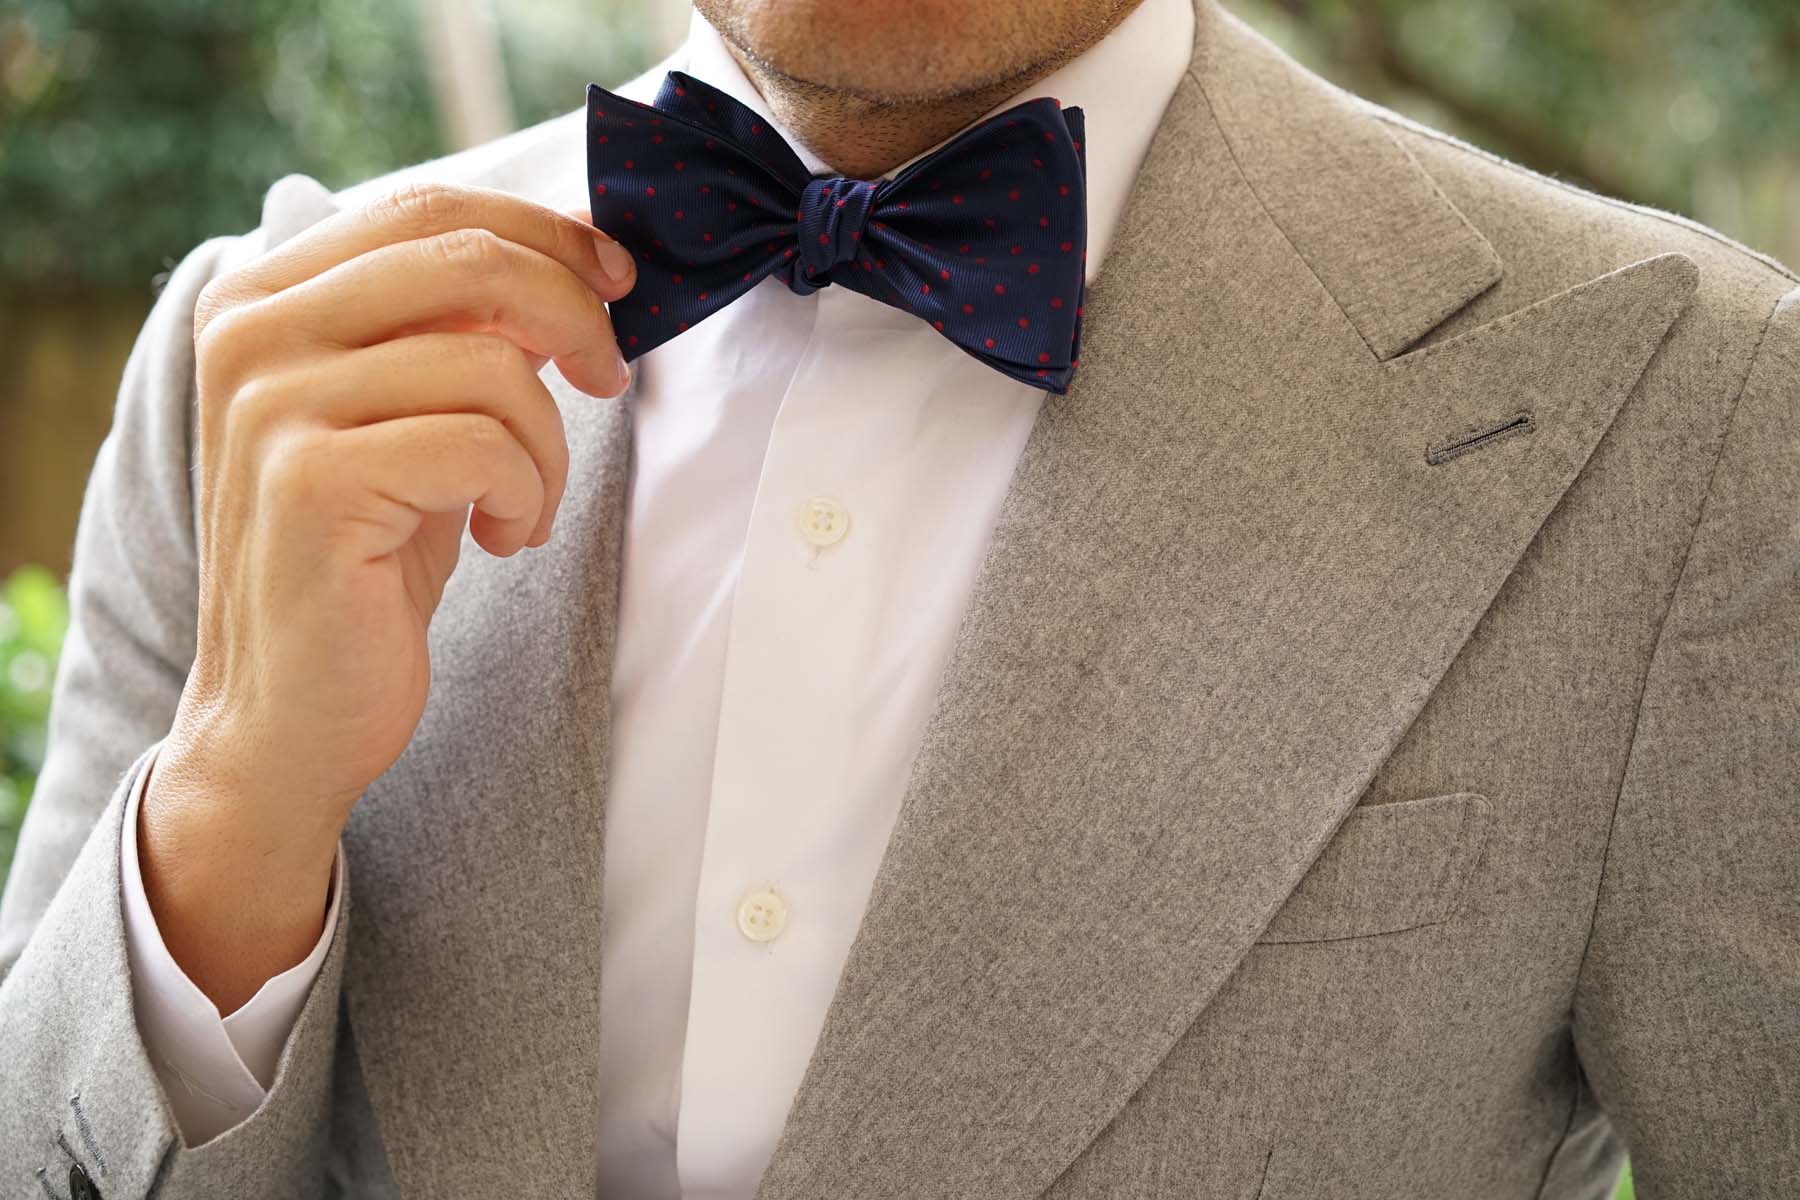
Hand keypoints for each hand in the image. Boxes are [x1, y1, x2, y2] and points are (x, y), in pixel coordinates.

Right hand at [138, 183, 633, 1009]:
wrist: (291, 712)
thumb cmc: (368, 562)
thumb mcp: (410, 418)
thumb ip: (456, 330)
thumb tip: (574, 258)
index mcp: (264, 296)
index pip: (430, 208)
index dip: (545, 232)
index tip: (615, 278)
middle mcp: (250, 331)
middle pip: (468, 259)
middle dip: (573, 317)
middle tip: (608, 381)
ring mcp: (271, 404)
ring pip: (492, 364)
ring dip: (547, 445)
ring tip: (523, 505)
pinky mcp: (311, 482)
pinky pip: (484, 445)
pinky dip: (527, 496)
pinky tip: (501, 540)